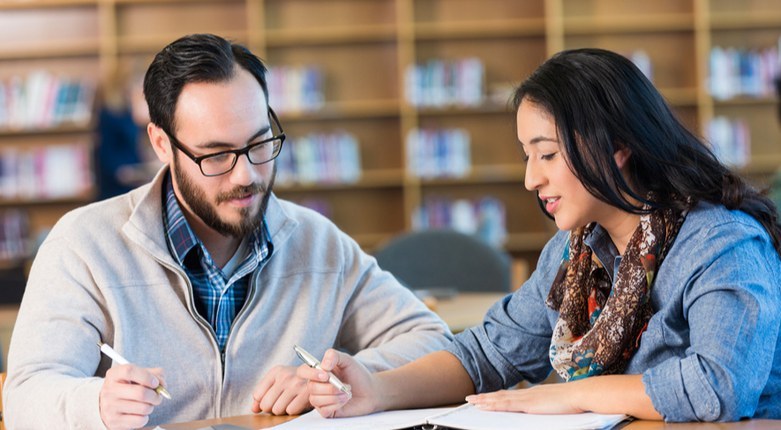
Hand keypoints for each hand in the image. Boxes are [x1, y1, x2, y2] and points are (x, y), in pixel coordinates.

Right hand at [99, 364, 165, 429]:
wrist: (110, 407)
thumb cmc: (129, 388)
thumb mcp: (139, 376)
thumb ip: (154, 374)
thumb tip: (162, 384)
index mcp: (114, 375)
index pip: (129, 371)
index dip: (147, 376)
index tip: (156, 383)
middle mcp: (109, 390)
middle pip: (140, 392)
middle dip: (155, 396)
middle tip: (157, 397)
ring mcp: (110, 407)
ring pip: (143, 408)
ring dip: (151, 407)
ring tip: (146, 405)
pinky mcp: (114, 421)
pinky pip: (140, 420)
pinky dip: (145, 418)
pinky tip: (139, 414)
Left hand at [252, 365, 310, 414]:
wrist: (319, 376)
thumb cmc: (294, 380)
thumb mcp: (278, 381)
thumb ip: (263, 393)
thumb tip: (254, 408)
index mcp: (276, 371)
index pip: (257, 395)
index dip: (262, 401)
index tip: (269, 399)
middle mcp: (285, 376)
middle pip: (266, 404)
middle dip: (271, 407)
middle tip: (279, 402)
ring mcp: (296, 384)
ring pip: (277, 409)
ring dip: (282, 410)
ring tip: (288, 402)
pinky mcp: (306, 394)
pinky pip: (290, 411)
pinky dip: (293, 410)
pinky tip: (296, 403)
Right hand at [296, 349, 377, 417]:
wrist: (370, 391)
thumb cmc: (357, 374)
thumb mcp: (347, 360)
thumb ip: (334, 356)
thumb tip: (323, 366)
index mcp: (318, 372)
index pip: (303, 371)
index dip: (310, 373)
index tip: (326, 375)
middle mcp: (316, 385)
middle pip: (311, 387)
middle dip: (329, 387)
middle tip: (344, 385)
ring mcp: (320, 399)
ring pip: (316, 400)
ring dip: (334, 396)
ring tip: (347, 392)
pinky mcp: (326, 411)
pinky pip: (323, 410)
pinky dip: (336, 405)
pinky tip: (344, 400)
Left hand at [466, 383, 583, 414]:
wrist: (581, 394)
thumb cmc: (574, 401)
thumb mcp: (557, 404)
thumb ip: (547, 406)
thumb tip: (544, 410)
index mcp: (534, 394)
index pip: (510, 395)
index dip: (496, 396)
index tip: (485, 397)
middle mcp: (527, 394)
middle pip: (501, 395)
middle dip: (485, 397)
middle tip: (470, 399)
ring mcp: (527, 398)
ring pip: (500, 399)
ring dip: (484, 400)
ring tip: (471, 402)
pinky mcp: (528, 404)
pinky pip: (506, 404)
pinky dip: (493, 404)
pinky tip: (485, 406)